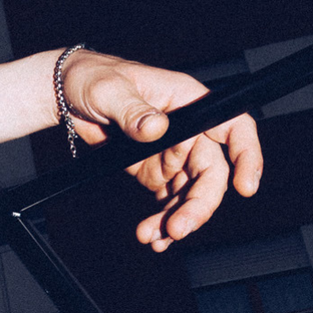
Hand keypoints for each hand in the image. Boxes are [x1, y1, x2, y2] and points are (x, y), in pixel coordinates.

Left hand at [60, 50, 261, 251]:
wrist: (65, 96)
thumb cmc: (92, 76)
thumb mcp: (109, 90)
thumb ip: (133, 110)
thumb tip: (157, 128)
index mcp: (186, 98)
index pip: (232, 124)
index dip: (247, 154)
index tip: (245, 187)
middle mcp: (185, 127)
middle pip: (212, 170)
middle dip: (201, 204)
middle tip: (179, 227)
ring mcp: (171, 151)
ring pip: (191, 192)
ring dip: (178, 218)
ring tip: (156, 236)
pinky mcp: (154, 170)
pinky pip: (169, 200)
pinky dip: (162, 220)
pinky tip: (151, 234)